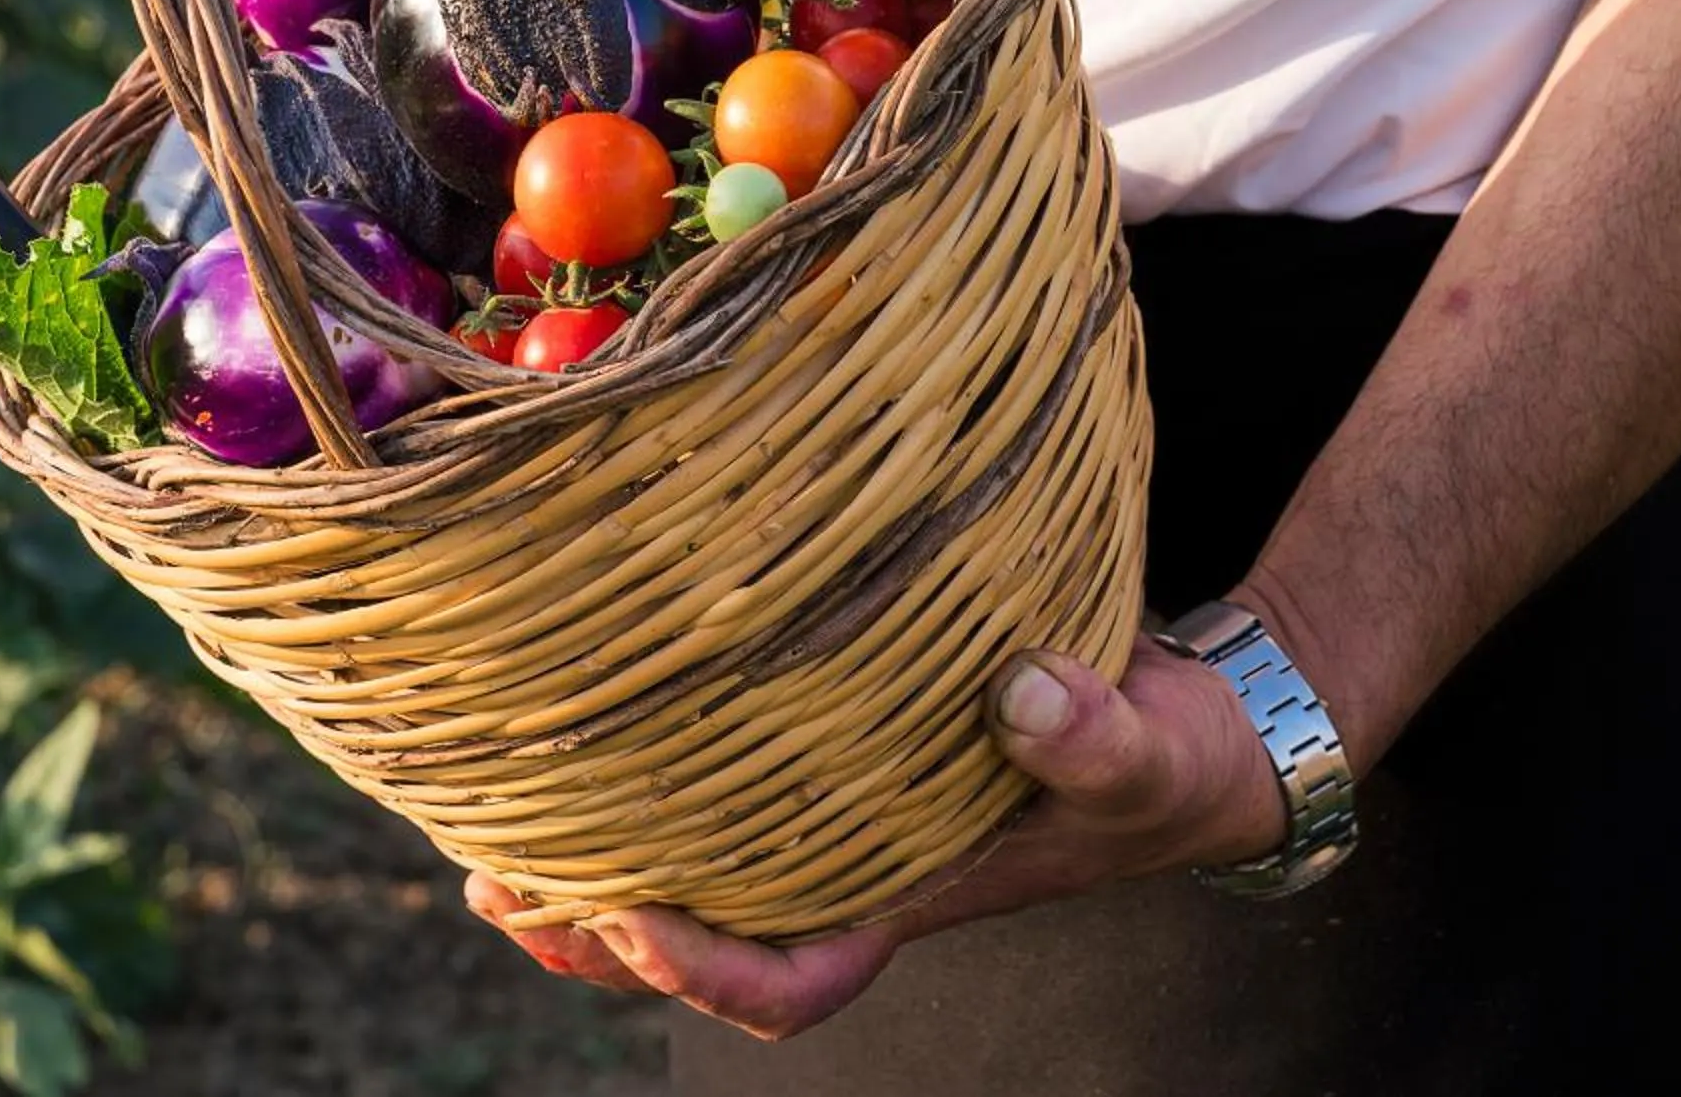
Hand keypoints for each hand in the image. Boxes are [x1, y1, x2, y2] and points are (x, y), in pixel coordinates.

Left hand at [463, 630, 1285, 1039]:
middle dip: (598, 937)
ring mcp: (834, 821)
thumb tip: (1024, 693)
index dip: (707, 974)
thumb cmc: (1167, 757)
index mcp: (912, 900)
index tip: (635, 918)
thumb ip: (1095, 735)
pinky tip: (575, 754)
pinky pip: (712, 799)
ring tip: (491, 857)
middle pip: (706, 953)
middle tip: (501, 891)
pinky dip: (639, 793)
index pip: (793, 985)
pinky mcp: (829, 752)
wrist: (1189, 723)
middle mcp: (855, 874)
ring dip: (590, 880)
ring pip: (692, 884)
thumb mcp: (1145, 751)